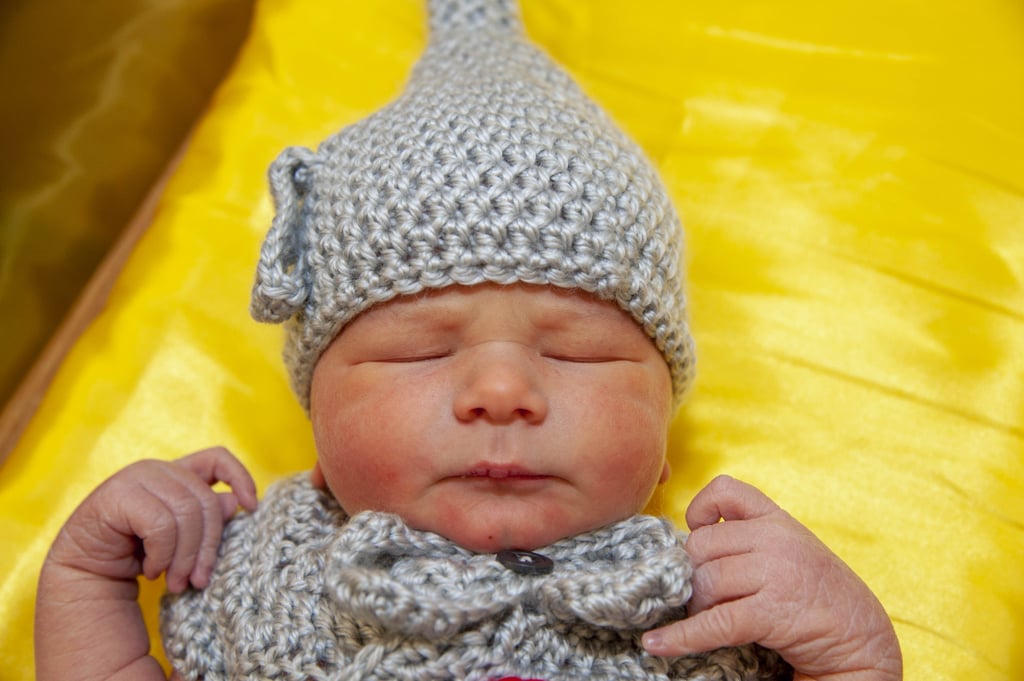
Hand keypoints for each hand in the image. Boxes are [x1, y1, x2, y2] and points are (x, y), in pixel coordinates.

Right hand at [46, 446, 257, 590]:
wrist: (87, 573)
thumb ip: (207, 517)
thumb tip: (234, 503)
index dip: (240, 477)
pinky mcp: (119, 494)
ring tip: (176, 582)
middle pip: (206, 501)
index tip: (251, 507)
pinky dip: (162, 555)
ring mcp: (137, 477)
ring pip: (186, 515)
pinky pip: (161, 526)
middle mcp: (159, 469)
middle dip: (207, 547)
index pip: (218, 458)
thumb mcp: (182, 538)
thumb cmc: (139, 553)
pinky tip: (151, 570)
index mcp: (177, 473)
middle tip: (199, 581)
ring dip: (184, 558)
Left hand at [642, 476, 901, 680]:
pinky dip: (680, 637)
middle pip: (701, 545)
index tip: (696, 531)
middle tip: (702, 595)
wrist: (863, 640)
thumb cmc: (818, 596)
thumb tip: (687, 547)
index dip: (700, 508)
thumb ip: (750, 540)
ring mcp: (775, 573)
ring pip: (705, 582)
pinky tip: (656, 644)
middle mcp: (776, 539)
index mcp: (778, 520)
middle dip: (693, 573)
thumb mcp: (790, 550)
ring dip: (696, 606)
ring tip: (706, 618)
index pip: (727, 490)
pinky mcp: (772, 612)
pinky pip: (713, 622)